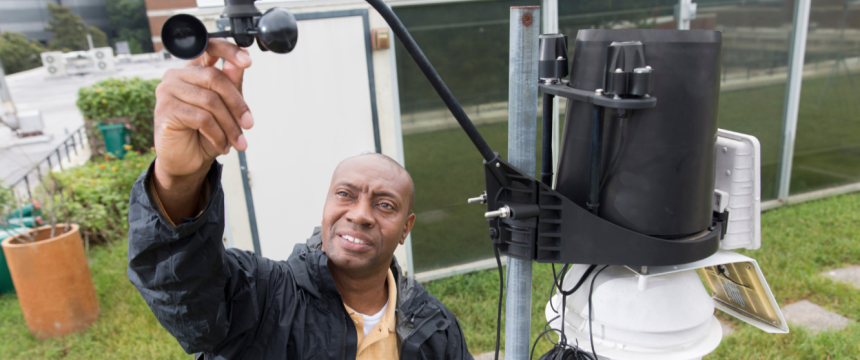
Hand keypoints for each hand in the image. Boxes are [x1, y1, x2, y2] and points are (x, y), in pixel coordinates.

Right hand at [152, 39, 252, 220]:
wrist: (187, 162)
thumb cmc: (205, 133)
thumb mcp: (225, 108)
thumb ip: (231, 84)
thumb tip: (241, 62)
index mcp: (193, 70)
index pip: (208, 48)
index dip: (229, 51)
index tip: (248, 62)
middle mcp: (177, 76)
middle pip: (214, 78)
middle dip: (237, 104)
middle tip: (248, 124)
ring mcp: (168, 91)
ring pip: (210, 101)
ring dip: (230, 125)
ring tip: (237, 141)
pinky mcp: (166, 109)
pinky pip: (201, 118)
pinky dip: (218, 134)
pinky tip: (222, 145)